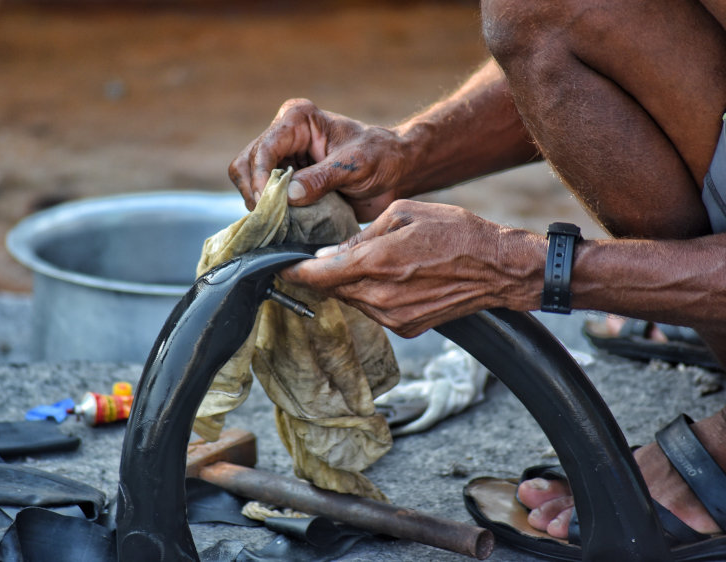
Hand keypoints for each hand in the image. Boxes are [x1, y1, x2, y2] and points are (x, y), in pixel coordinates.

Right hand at [228, 98, 408, 221]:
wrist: (395, 172)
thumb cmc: (380, 157)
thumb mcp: (355, 166)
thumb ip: (322, 178)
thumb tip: (288, 195)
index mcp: (297, 120)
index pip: (263, 148)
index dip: (260, 177)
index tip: (268, 203)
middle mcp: (284, 137)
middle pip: (245, 165)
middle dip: (254, 193)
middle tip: (271, 218)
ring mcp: (283, 161)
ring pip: (248, 184)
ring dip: (260, 206)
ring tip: (279, 223)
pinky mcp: (287, 184)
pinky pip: (264, 200)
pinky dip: (269, 215)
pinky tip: (283, 226)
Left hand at [281, 200, 544, 336]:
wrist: (498, 268)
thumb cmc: (454, 232)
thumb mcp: (403, 214)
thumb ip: (361, 237)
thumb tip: (328, 254)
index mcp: (375, 264)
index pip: (317, 276)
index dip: (293, 272)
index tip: (279, 266)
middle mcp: (380, 297)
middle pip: (332, 290)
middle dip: (322, 275)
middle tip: (318, 257)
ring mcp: (393, 317)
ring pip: (352, 301)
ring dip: (348, 284)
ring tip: (364, 263)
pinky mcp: (406, 328)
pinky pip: (374, 311)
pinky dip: (370, 295)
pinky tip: (387, 277)